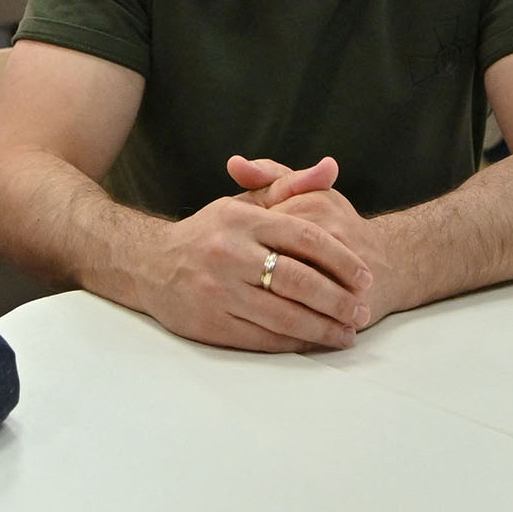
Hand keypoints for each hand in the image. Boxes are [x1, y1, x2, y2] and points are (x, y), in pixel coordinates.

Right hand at [112, 156, 369, 351]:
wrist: (147, 264)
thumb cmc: (207, 233)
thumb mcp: (242, 203)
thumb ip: (288, 185)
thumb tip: (332, 168)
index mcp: (241, 219)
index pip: (305, 238)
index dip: (342, 260)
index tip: (365, 277)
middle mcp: (228, 253)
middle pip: (300, 281)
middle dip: (340, 301)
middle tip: (363, 311)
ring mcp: (218, 291)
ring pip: (285, 316)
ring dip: (324, 328)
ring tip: (348, 332)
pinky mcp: (209, 323)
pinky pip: (263, 338)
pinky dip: (295, 343)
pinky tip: (314, 342)